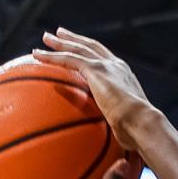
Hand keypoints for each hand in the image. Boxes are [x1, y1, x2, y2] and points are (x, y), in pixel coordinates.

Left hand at [33, 27, 154, 149]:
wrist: (142, 122)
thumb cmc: (138, 131)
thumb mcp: (125, 124)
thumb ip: (115, 125)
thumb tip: (113, 144)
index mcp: (124, 75)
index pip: (105, 58)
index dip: (91, 52)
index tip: (80, 48)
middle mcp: (116, 65)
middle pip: (90, 46)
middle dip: (74, 39)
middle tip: (59, 33)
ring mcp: (106, 66)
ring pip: (77, 48)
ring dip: (59, 43)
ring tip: (45, 38)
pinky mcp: (96, 70)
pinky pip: (68, 60)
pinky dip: (51, 57)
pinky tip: (36, 56)